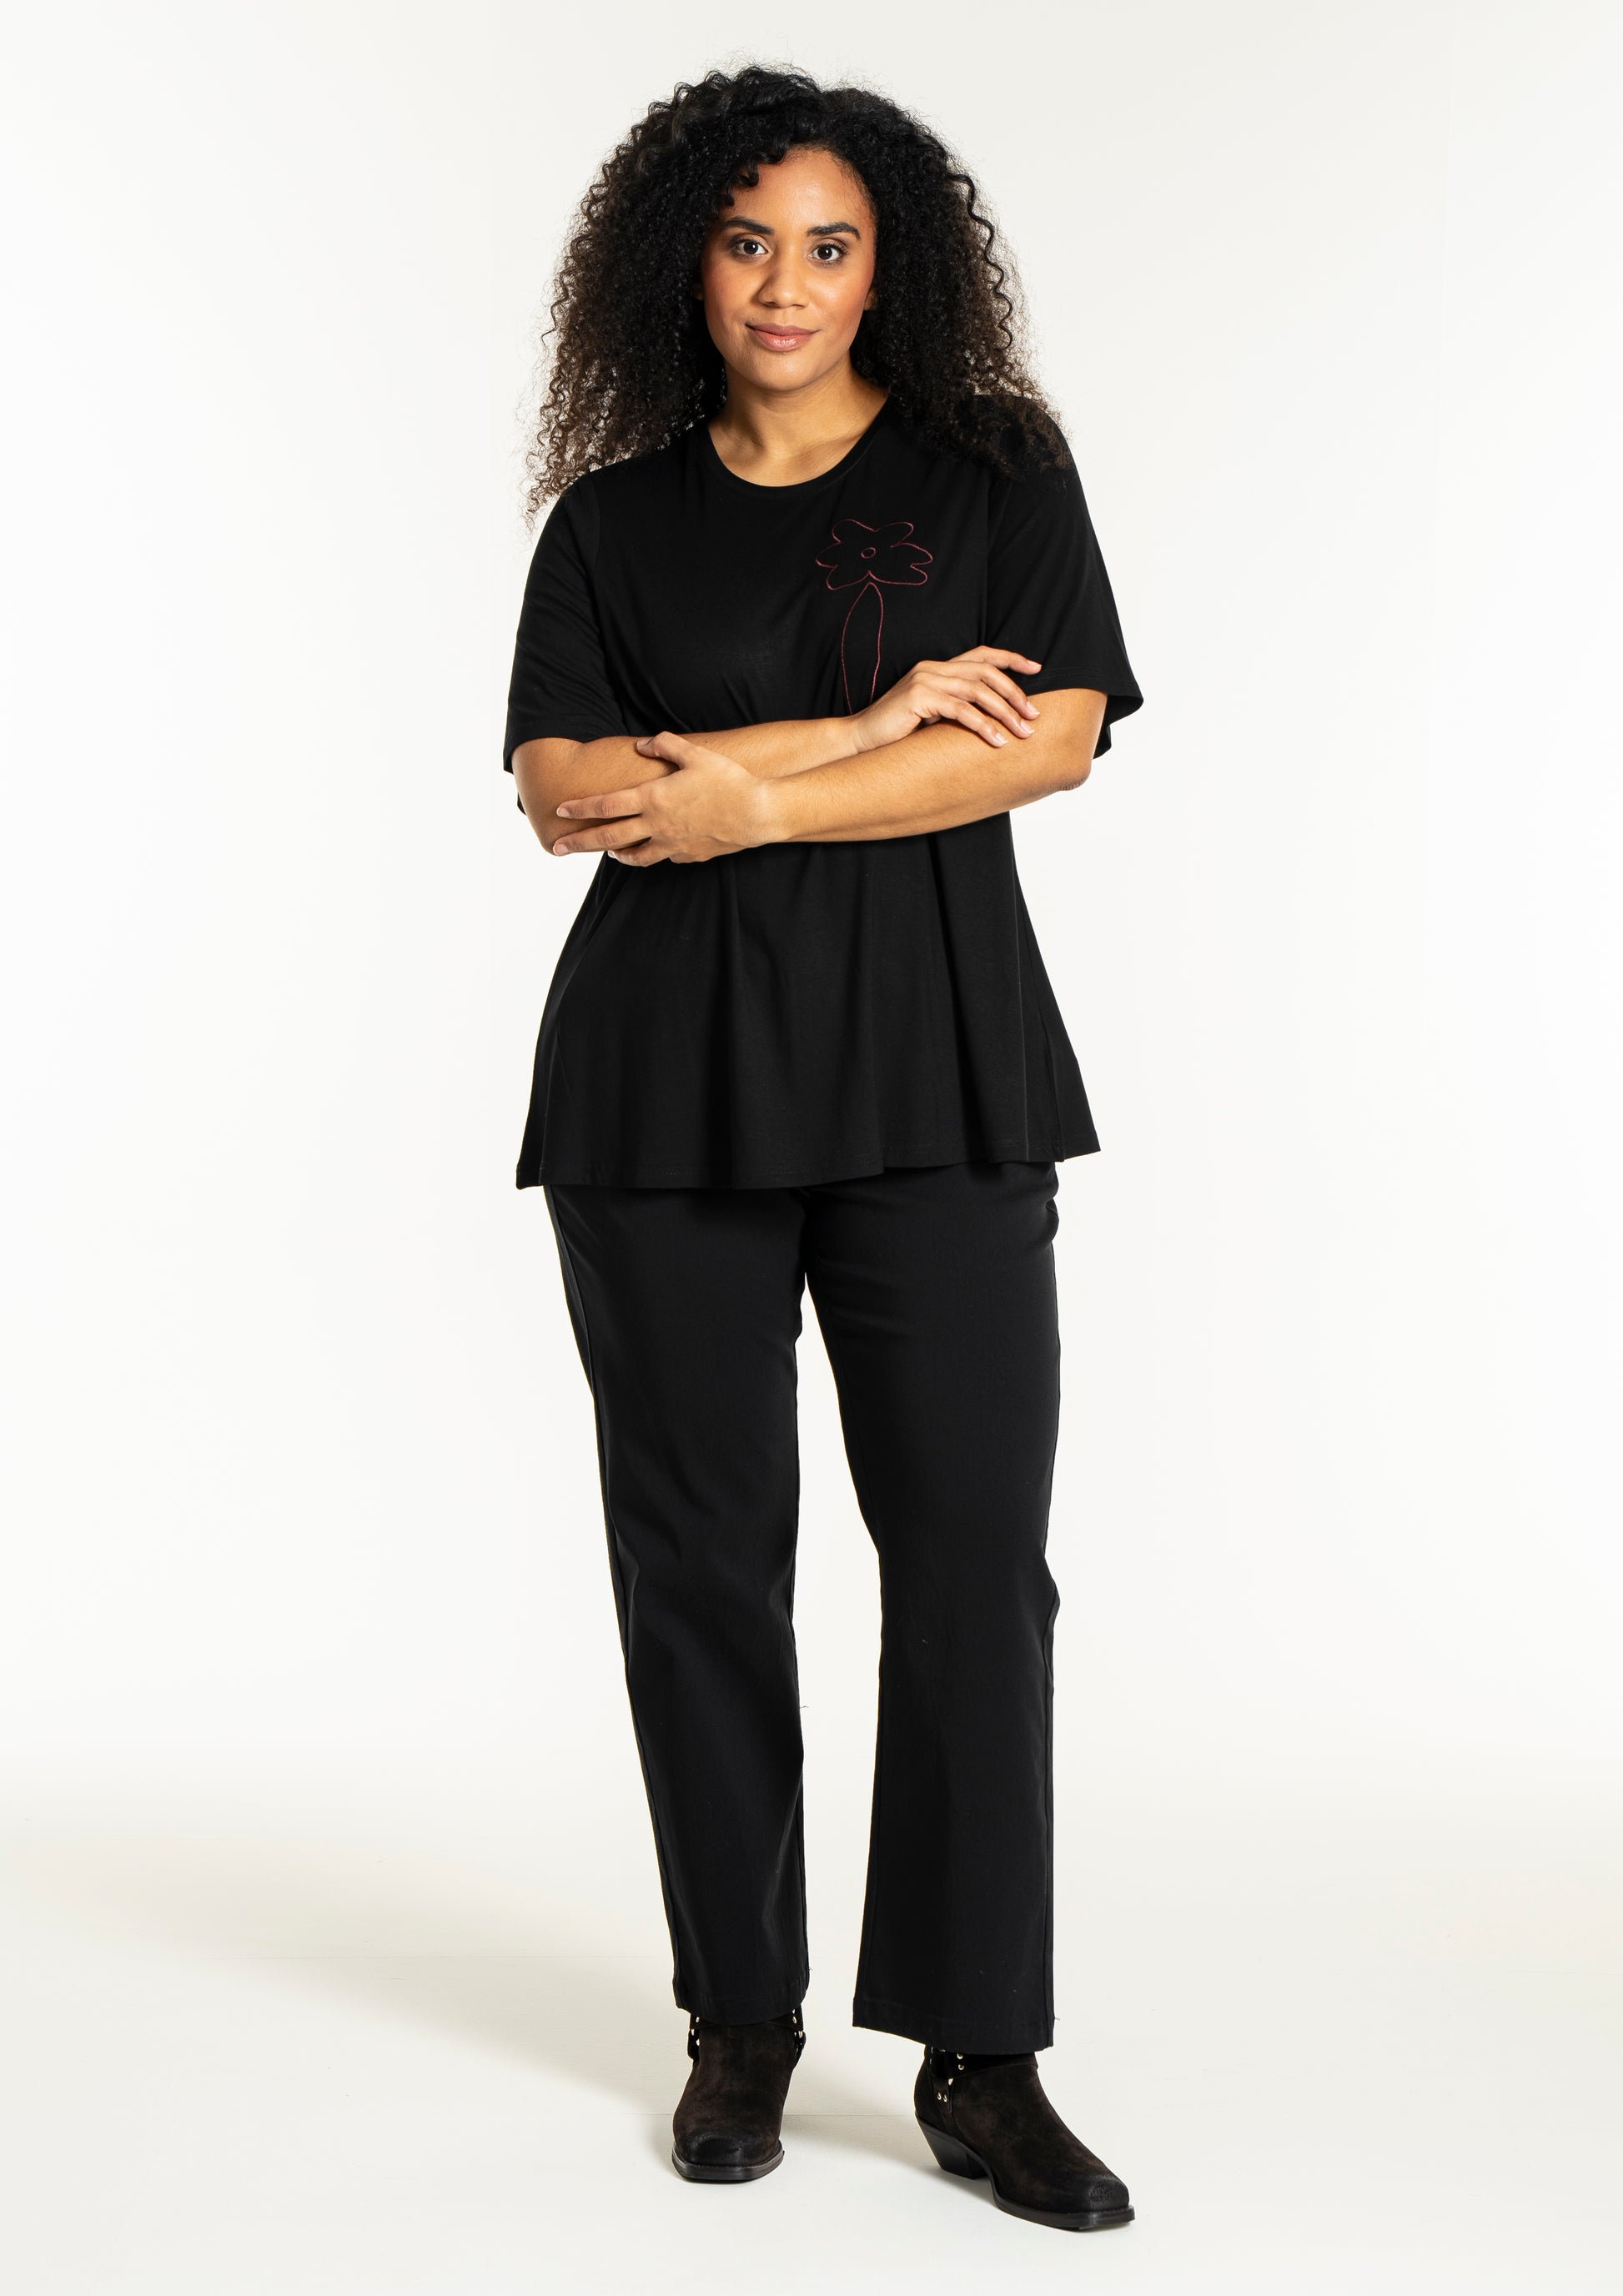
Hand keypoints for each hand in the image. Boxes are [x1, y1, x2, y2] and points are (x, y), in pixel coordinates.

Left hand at [551, 732, 777, 865]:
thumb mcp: (695, 754)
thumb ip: (665, 745)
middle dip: (579, 842)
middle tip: (557, 847)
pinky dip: (652, 854)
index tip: (559, 810)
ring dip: (616, 853)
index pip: (606, 805)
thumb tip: (643, 745)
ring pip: (634, 855)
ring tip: (608, 852)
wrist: (757, 814)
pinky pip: (663, 857)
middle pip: (608, 837)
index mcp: (653, 798)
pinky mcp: (688, 856)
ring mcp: (671, 844)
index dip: (580, 808)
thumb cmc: (727, 781)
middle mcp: (656, 825)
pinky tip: (651, 850)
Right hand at [849, 646, 1043, 753]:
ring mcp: (925, 680)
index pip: (982, 655)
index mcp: (937, 667)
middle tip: (1034, 715)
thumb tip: (992, 718)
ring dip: (1005, 713)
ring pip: (978, 691)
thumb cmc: (897, 733)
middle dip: (1015, 693)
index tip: (1037, 668)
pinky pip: (960, 710)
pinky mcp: (919, 698)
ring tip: (1022, 733)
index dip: (1011, 658)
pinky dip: (983, 726)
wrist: (860, 740)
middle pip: (986, 672)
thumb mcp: (932, 715)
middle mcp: (932, 668)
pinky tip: (997, 741)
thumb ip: (956, 707)